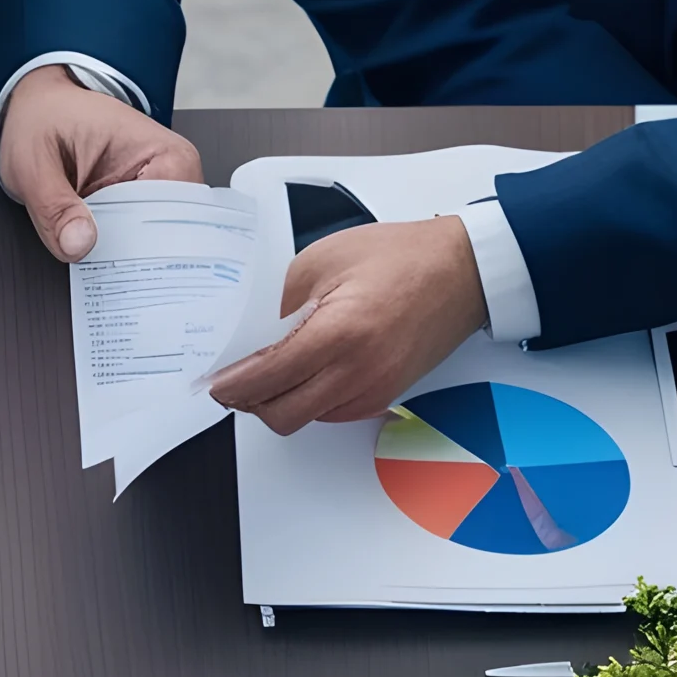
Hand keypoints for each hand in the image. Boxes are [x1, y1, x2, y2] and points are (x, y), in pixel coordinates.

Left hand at [0, 62, 202, 261]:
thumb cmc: (42, 121)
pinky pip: (135, 245)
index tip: (110, 262)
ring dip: (121, 262)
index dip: (141, 249)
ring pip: (150, 250)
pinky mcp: (139, 208)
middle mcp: (172, 174)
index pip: (170, 218)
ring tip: (93, 263)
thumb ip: (54, 206)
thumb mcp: (34, 163)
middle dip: (131, 262)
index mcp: (163, 153)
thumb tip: (78, 245)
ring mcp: (157, 194)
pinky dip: (114, 256)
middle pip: (167, 240)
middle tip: (95, 269)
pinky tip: (95, 260)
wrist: (37, 110)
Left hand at [206, 217, 486, 432]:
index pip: (265, 380)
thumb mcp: (322, 261)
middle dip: (250, 401)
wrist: (465, 270)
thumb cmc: (402, 257)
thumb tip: (251, 339)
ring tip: (273, 369)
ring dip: (280, 401)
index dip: (230, 386)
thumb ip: (279, 305)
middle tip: (235, 380)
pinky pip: (330, 414)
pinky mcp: (384, 397)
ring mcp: (374, 390)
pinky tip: (306, 371)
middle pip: (280, 415)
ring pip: (304, 419)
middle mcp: (358, 373)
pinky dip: (309, 400)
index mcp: (339, 334)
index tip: (212, 382)